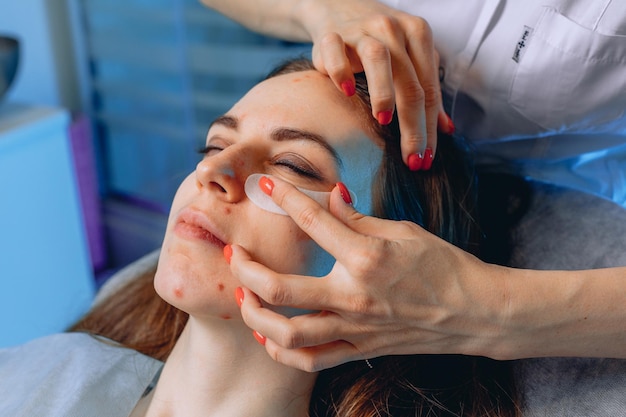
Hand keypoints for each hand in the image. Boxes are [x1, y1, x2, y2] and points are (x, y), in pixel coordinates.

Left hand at [227, 177, 506, 371]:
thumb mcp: (403, 232)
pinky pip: (310, 360)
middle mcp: (354, 296)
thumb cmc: (445, 266)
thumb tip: (332, 195)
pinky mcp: (360, 349)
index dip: (286, 198)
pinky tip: (270, 334)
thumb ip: (359, 219)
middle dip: (246, 269)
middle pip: (279, 289)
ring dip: (255, 314)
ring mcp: (355, 328)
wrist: (475, 312)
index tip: (267, 185)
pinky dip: (282, 351)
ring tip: (244, 297)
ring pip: (286, 333)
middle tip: (235, 254)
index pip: (313, 222)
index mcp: (366, 257)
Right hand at [297, 0, 454, 166]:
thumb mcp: (409, 59)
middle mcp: (393, 29)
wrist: (339, 6)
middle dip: (413, 124)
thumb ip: (427, 91)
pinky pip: (336, 51)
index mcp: (418, 35)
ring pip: (378, 58)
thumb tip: (447, 129)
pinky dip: (340, 70)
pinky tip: (345, 91)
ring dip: (383, 91)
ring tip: (383, 120)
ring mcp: (362, 30)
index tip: (426, 160)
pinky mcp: (332, 35)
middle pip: (410, 81)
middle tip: (411, 157)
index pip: (428, 90)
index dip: (430, 127)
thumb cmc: (379, 39)